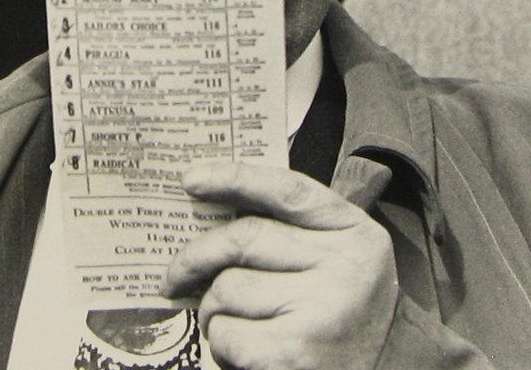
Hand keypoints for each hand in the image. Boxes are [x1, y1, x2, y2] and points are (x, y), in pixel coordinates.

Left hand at [161, 162, 398, 369]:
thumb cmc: (349, 318)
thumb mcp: (342, 261)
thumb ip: (296, 233)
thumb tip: (215, 214)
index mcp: (355, 233)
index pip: (287, 190)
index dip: (234, 178)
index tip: (191, 178)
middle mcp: (342, 267)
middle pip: (243, 239)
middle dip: (196, 256)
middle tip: (176, 274)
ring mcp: (318, 312)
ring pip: (227, 289)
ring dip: (212, 309)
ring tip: (226, 322)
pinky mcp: (291, 354)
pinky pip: (227, 333)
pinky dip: (221, 343)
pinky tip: (241, 351)